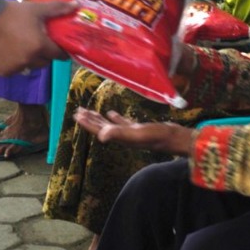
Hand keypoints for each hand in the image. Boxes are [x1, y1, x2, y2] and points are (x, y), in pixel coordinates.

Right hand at [0, 0, 75, 76]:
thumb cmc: (11, 12)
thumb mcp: (36, 9)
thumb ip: (57, 9)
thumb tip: (77, 5)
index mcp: (39, 46)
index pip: (58, 54)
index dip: (60, 50)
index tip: (58, 47)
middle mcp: (28, 60)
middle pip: (44, 62)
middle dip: (44, 54)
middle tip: (37, 42)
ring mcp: (14, 68)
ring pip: (29, 67)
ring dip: (29, 59)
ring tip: (21, 46)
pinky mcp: (2, 72)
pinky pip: (14, 70)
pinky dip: (14, 64)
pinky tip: (8, 51)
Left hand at [73, 108, 195, 156]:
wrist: (173, 138)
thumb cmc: (156, 136)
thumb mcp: (136, 134)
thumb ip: (119, 134)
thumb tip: (101, 136)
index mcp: (118, 137)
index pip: (99, 130)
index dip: (87, 123)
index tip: (76, 115)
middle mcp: (122, 136)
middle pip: (101, 128)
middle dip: (89, 120)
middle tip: (78, 111)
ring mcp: (130, 133)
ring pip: (110, 125)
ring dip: (99, 119)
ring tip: (89, 112)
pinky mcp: (138, 129)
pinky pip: (122, 123)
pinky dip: (115, 118)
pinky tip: (111, 113)